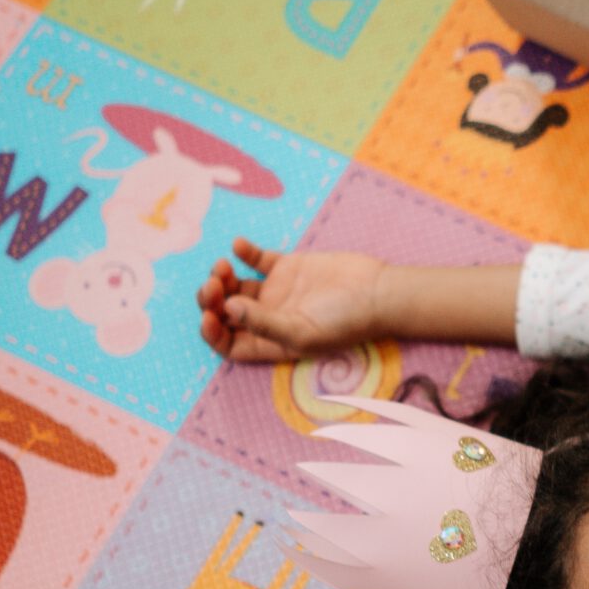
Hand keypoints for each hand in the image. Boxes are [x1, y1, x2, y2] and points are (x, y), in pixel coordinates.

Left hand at [197, 237, 385, 362]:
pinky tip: (239, 245)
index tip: (210, 316)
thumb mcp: (302, 332)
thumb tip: (228, 308)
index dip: (212, 333)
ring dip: (222, 277)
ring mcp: (277, 292)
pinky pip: (256, 260)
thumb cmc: (346, 322)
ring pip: (235, 286)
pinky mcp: (288, 267)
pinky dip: (243, 252)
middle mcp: (269, 319)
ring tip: (223, 266)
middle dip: (211, 301)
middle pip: (226, 313)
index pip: (229, 343)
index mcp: (271, 343)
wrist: (378, 292)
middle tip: (212, 286)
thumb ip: (262, 324)